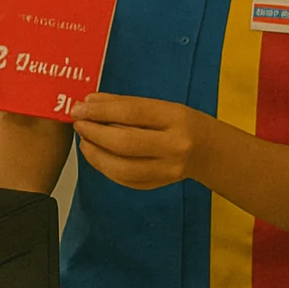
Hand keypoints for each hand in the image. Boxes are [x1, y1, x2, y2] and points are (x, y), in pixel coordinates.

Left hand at [70, 93, 211, 190]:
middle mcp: (174, 146)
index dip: (100, 111)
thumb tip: (89, 102)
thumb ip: (124, 103)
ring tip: (84, 140)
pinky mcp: (158, 185)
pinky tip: (97, 155)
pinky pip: (125, 180)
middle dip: (94, 133)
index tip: (78, 108)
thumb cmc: (181, 123)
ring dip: (96, 154)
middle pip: (125, 143)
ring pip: (122, 168)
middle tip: (78, 123)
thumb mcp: (160, 105)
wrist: (209, 151)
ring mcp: (167, 170)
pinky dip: (105, 167)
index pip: (131, 113)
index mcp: (175, 118)